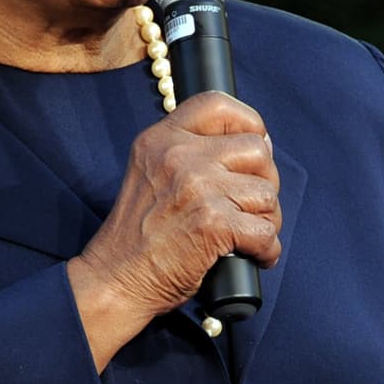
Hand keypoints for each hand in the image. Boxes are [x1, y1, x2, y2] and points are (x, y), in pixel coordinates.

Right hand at [69, 92, 280, 367]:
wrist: (116, 279)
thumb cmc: (140, 236)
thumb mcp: (152, 174)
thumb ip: (191, 154)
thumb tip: (261, 144)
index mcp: (161, 139)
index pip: (219, 104)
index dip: (249, 123)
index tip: (254, 152)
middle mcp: (178, 156)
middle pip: (257, 150)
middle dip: (264, 182)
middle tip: (249, 208)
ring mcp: (196, 187)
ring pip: (267, 194)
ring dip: (266, 221)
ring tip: (246, 237)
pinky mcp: (212, 223)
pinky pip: (265, 231)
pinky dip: (266, 251)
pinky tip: (252, 257)